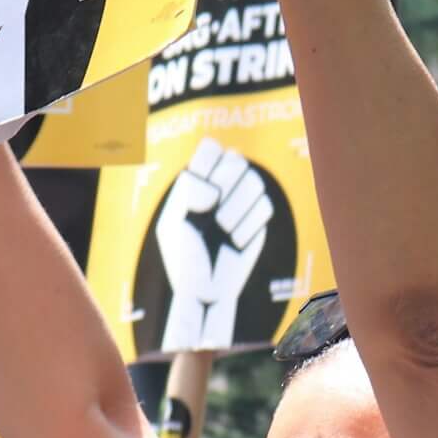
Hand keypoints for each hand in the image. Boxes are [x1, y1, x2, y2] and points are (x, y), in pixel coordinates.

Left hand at [154, 138, 272, 351]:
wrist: (205, 290)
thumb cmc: (182, 256)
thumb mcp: (171, 222)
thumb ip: (186, 194)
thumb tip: (213, 191)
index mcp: (196, 180)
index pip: (211, 148)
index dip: (209, 165)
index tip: (198, 196)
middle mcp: (221, 185)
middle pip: (237, 160)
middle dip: (225, 188)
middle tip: (210, 216)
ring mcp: (242, 201)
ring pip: (255, 181)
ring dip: (237, 208)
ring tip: (222, 231)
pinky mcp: (260, 219)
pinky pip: (266, 206)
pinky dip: (250, 225)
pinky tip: (235, 241)